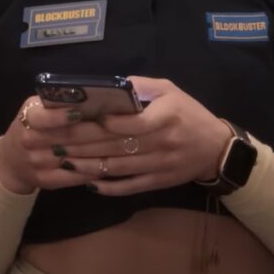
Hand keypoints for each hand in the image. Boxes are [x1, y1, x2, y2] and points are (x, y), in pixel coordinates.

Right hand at [0, 96, 120, 194]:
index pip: (43, 117)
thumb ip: (57, 103)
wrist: (11, 160)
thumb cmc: (31, 127)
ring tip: (122, 145)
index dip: (62, 116)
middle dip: (96, 133)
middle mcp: (30, 140)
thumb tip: (95, 96)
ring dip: (100, 153)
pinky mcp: (45, 181)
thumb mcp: (36, 109)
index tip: (82, 113)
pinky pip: (73, 177)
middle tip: (123, 127)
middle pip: (67, 137)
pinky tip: (110, 165)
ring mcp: (37, 163)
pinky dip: (92, 171)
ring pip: (74, 158)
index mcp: (29, 117)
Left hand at [54, 76, 233, 195]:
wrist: (216, 148)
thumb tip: (110, 87)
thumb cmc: (188, 113)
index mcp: (165, 116)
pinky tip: (88, 183)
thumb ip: (141, 86)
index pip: (131, 123)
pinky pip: (130, 187)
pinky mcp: (158, 182)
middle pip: (117, 146)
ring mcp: (159, 165)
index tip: (77, 119)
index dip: (104, 123)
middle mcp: (162, 142)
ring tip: (63, 161)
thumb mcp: (169, 90)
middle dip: (83, 145)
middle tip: (56, 142)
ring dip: (88, 166)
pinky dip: (108, 187)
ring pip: (119, 168)